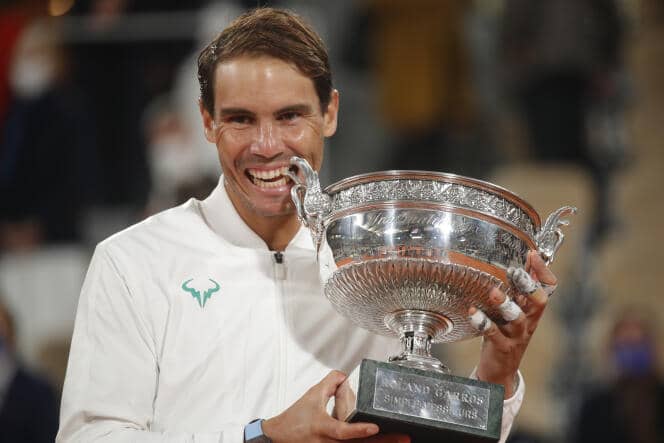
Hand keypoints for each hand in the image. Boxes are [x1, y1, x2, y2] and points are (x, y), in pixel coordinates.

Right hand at [263, 370, 409, 442]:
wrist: (281, 436)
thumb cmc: (296, 418)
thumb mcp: (312, 395)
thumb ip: (329, 383)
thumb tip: (345, 376)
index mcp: (323, 428)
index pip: (343, 431)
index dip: (359, 430)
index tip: (375, 427)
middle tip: (404, 438)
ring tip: (401, 440)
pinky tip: (383, 441)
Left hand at [469, 250, 556, 396]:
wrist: (500, 370)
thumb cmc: (505, 334)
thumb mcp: (515, 311)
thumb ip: (518, 290)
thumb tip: (523, 261)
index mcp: (532, 310)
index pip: (548, 289)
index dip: (543, 271)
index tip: (532, 253)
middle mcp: (528, 321)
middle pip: (539, 302)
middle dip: (528, 285)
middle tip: (516, 271)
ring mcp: (516, 335)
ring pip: (517, 319)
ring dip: (506, 304)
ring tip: (494, 292)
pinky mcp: (501, 346)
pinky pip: (493, 333)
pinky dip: (483, 322)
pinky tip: (473, 312)